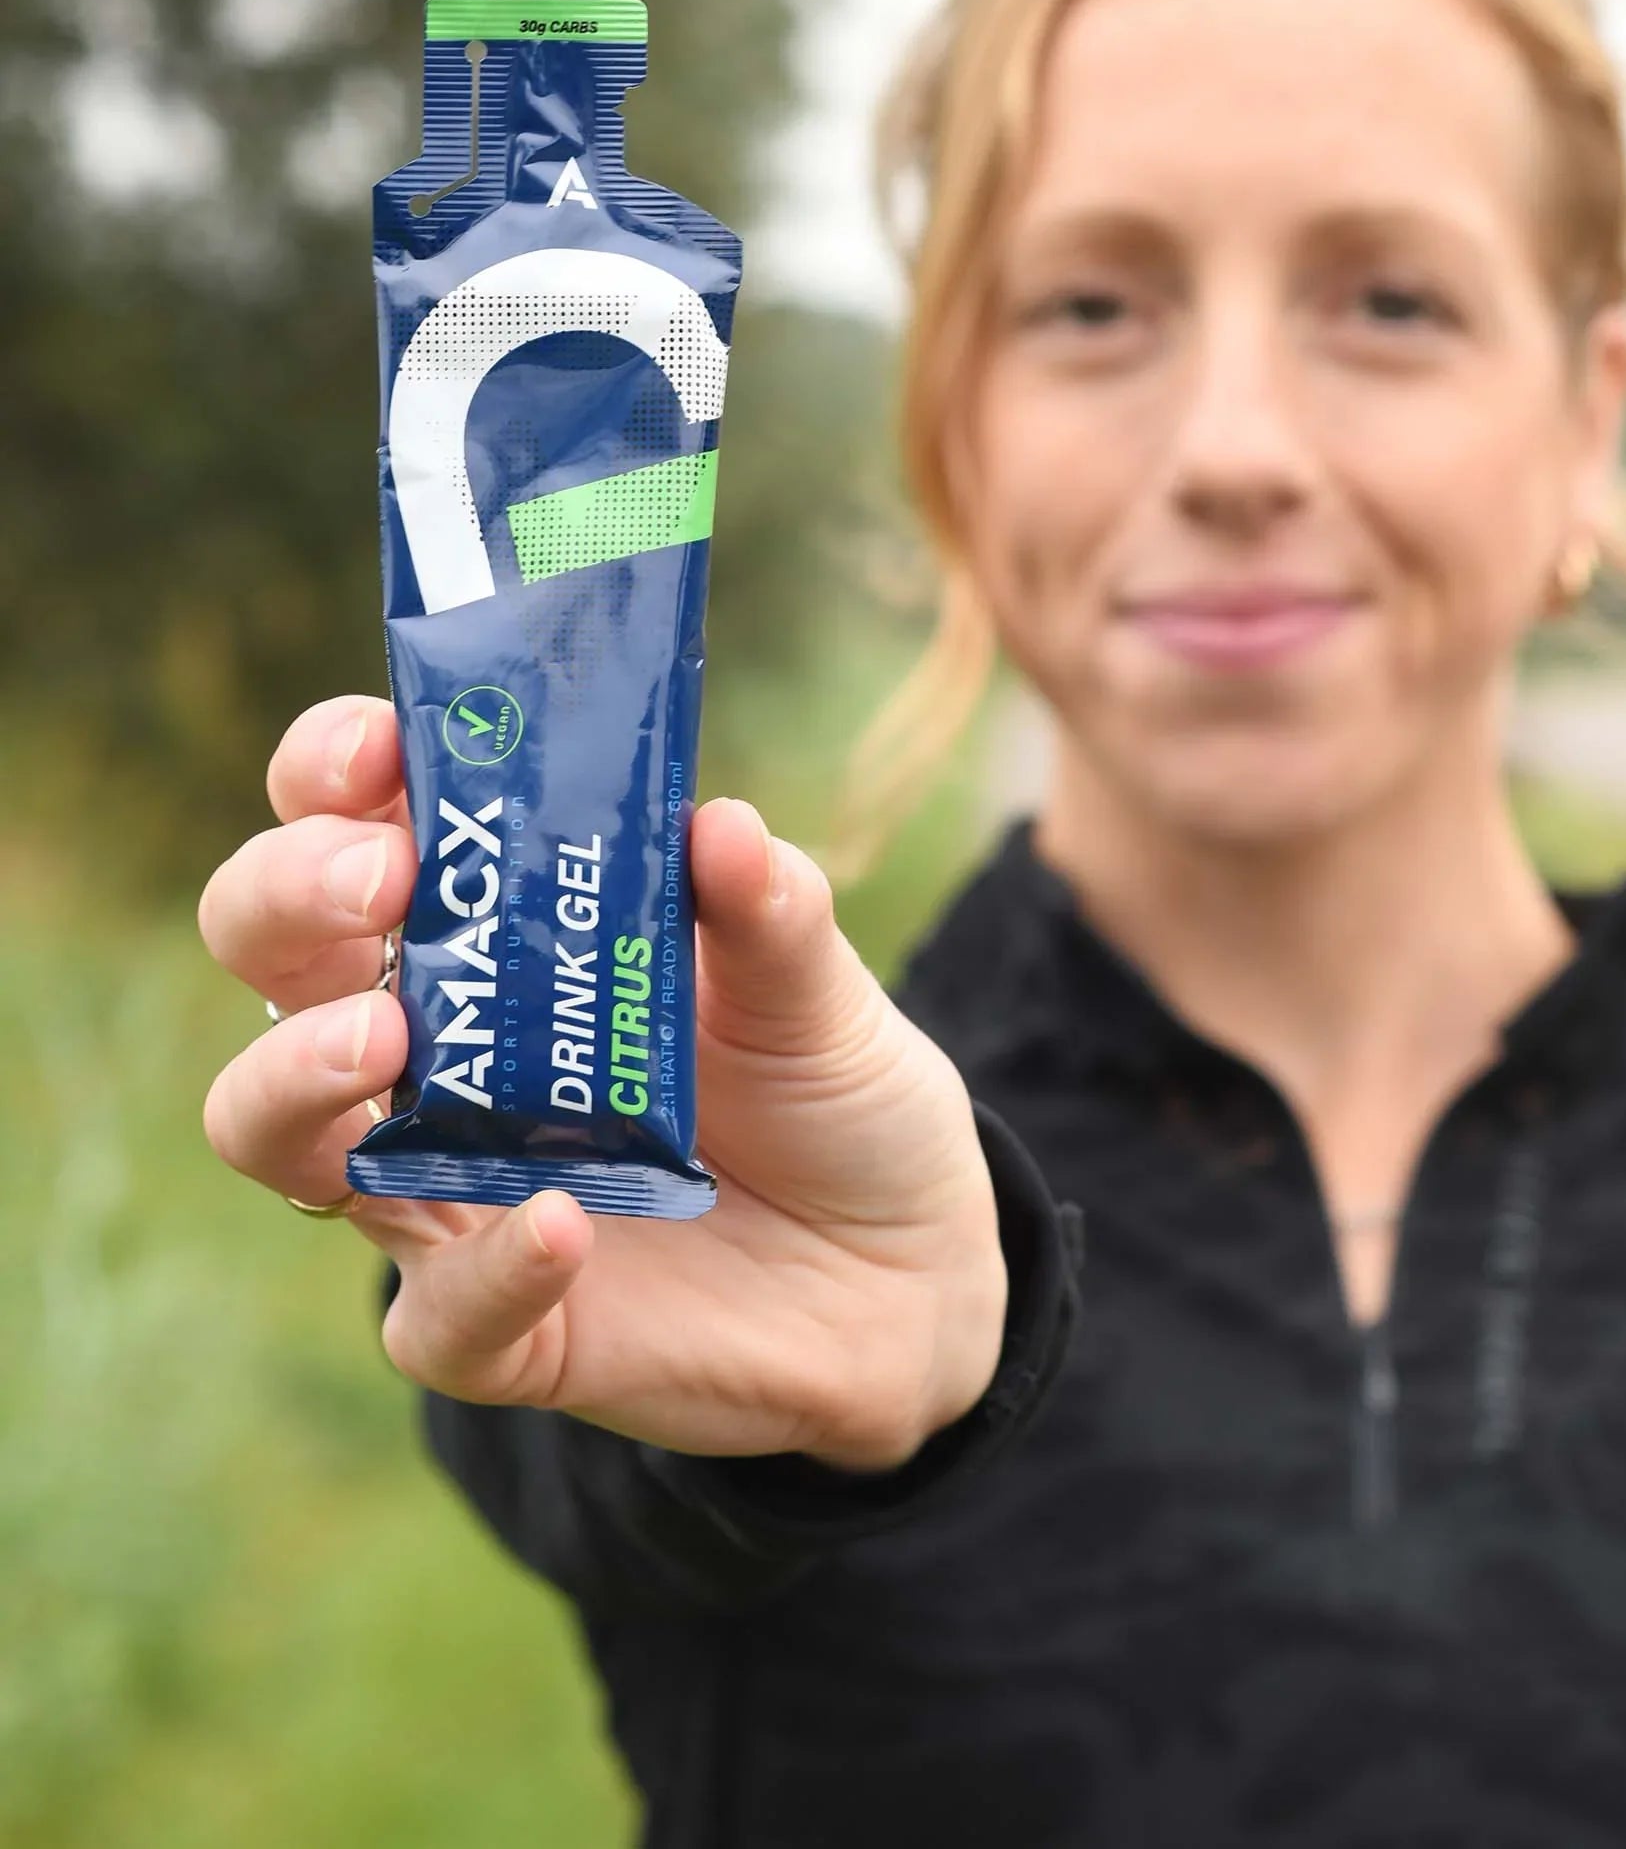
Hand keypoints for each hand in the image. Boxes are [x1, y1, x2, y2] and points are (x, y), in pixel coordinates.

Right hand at [198, 695, 1006, 1471]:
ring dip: (296, 1075)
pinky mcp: (496, 1326)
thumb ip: (769, 909)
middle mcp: (431, 1050)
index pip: (348, 824)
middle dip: (287, 898)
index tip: (381, 748)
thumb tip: (721, 825)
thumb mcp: (815, 985)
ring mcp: (443, 1189)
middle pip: (271, 955)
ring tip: (382, 1039)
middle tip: (380, 883)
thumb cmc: (825, 1090)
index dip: (332, 773)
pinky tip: (560, 1222)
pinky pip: (440, 1315)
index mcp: (491, 931)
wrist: (906, 1268)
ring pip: (272, 1133)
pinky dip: (487, 1270)